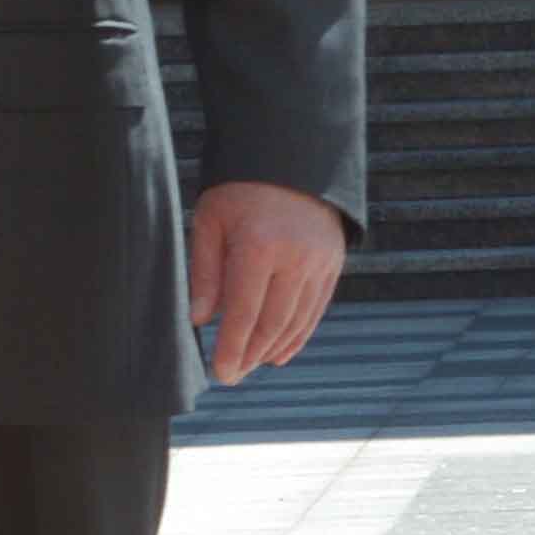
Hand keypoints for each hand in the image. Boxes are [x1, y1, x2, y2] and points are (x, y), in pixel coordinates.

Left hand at [190, 179, 347, 384]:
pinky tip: (279, 352)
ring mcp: (320, 263)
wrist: (291, 158)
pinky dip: (298, 335)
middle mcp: (295, 258)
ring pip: (297, 320)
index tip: (220, 373)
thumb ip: (205, 271)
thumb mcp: (209, 221)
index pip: (243, 311)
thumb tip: (200, 319)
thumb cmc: (238, 190)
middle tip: (231, 376)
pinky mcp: (334, 264)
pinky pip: (316, 309)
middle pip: (273, 323)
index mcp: (258, 246)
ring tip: (251, 365)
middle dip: (250, 354)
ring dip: (273, 349)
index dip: (231, 347)